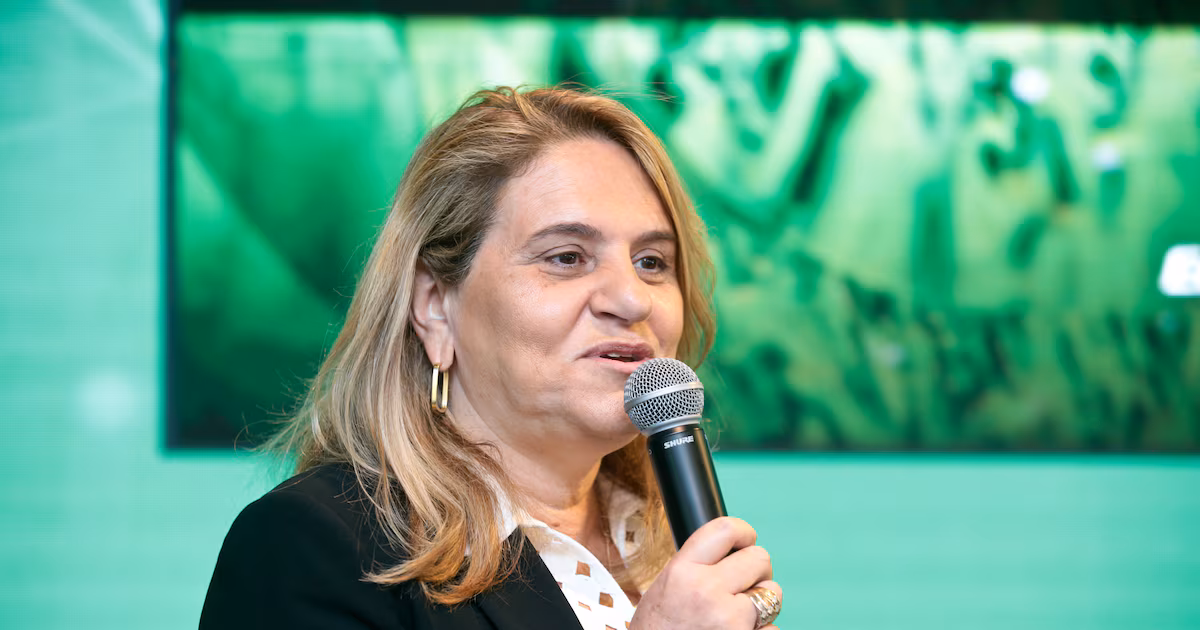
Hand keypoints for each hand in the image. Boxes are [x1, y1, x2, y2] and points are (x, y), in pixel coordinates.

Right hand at [630, 517, 781, 629]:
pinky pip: (772, 628)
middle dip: (756, 570)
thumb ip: (697, 567)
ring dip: (761, 601)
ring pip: (772, 593)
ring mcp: (730, 620)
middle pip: (759, 558)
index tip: (746, 540)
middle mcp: (707, 591)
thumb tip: (736, 552)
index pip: (725, 529)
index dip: (743, 532)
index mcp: (681, 571)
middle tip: (744, 583)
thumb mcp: (665, 589)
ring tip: (736, 614)